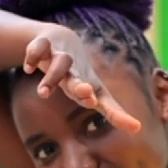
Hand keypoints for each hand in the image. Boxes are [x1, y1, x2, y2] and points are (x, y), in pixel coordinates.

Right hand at [23, 28, 139, 132]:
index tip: (126, 123)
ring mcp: (60, 56)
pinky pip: (37, 48)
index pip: (103, 99)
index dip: (113, 111)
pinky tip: (29, 69)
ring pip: (59, 64)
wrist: (60, 38)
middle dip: (80, 87)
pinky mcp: (43, 45)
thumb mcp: (94, 93)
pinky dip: (33, 57)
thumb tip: (139, 128)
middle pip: (79, 79)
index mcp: (89, 83)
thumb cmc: (78, 74)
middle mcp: (76, 70)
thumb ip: (114, 112)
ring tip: (43, 93)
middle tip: (86, 94)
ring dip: (52, 77)